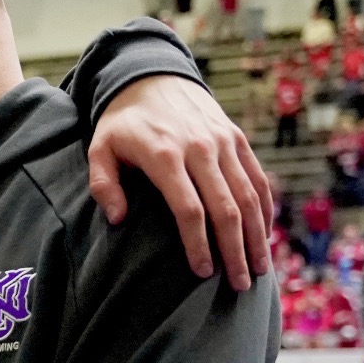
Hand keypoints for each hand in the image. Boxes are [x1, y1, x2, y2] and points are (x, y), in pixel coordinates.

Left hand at [89, 75, 273, 290]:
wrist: (152, 77)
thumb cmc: (122, 124)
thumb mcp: (99, 148)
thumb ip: (103, 184)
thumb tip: (117, 220)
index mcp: (165, 155)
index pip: (189, 209)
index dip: (198, 244)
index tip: (201, 272)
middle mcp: (200, 148)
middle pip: (226, 208)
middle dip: (235, 250)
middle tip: (239, 285)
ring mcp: (223, 142)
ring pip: (249, 195)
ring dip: (257, 235)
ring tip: (258, 269)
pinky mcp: (237, 138)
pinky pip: (257, 177)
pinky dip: (264, 208)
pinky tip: (264, 235)